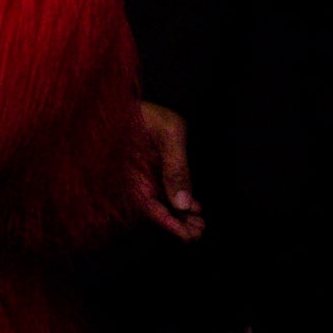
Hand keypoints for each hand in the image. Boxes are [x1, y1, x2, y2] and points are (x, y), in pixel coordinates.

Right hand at [132, 102, 204, 240]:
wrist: (132, 96)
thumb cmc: (148, 110)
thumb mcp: (170, 134)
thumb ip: (176, 169)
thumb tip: (183, 204)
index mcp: (131, 173)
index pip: (149, 207)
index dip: (169, 224)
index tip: (187, 236)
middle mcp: (134, 179)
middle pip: (155, 209)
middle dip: (177, 223)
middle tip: (199, 231)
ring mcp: (141, 175)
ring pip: (161, 202)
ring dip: (180, 215)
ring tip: (200, 224)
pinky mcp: (147, 170)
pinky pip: (162, 191)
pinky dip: (178, 200)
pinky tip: (194, 208)